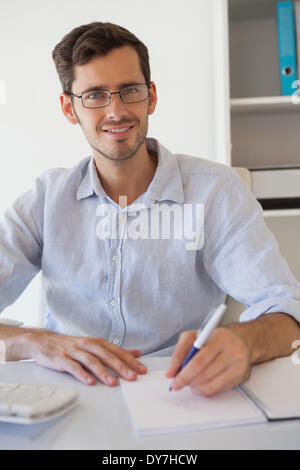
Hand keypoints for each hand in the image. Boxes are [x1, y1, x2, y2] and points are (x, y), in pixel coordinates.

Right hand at [25, 330, 146, 385]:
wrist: (44, 341)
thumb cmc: (72, 346)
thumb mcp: (94, 345)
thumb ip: (114, 350)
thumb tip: (136, 353)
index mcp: (96, 342)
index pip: (116, 351)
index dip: (130, 360)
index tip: (142, 370)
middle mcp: (87, 345)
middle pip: (106, 355)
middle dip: (120, 366)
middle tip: (132, 377)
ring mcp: (74, 351)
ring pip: (91, 361)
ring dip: (103, 372)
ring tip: (113, 383)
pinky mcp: (62, 359)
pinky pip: (73, 367)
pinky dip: (82, 375)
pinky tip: (90, 382)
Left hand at [165, 327, 250, 395]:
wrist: (239, 340)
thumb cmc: (214, 338)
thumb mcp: (194, 336)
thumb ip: (180, 352)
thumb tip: (171, 372)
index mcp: (220, 338)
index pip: (199, 361)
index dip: (184, 373)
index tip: (173, 380)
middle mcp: (233, 352)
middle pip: (204, 375)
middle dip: (187, 381)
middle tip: (178, 383)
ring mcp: (239, 366)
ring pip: (210, 385)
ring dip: (195, 387)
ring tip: (190, 382)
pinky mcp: (241, 377)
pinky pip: (218, 390)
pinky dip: (205, 390)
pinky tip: (201, 383)